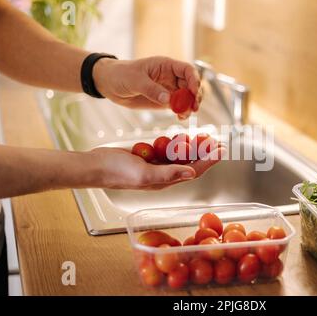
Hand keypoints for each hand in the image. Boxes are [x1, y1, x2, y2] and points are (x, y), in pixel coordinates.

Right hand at [89, 146, 224, 190]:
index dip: (209, 161)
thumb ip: (168, 174)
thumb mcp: (144, 174)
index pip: (193, 171)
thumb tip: (191, 173)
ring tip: (203, 137)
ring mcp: (155, 166)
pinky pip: (166, 150)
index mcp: (165, 181)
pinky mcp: (148, 157)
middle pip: (190, 163)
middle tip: (216, 141)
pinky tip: (181, 136)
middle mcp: (163, 175)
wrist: (96, 166)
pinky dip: (176, 143)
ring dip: (192, 147)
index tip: (221, 150)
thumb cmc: (117, 172)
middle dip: (204, 153)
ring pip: (180, 156)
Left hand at [93, 56, 201, 119]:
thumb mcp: (135, 80)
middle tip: (193, 108)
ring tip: (184, 115)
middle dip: (195, 96)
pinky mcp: (164, 101)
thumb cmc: (121, 74)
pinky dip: (182, 112)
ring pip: (187, 97)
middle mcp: (171, 76)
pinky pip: (178, 106)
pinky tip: (180, 117)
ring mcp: (169, 89)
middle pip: (191, 85)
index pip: (187, 70)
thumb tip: (168, 99)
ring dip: (189, 106)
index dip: (194, 80)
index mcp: (166, 65)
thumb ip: (151, 89)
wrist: (109, 84)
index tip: (193, 93)